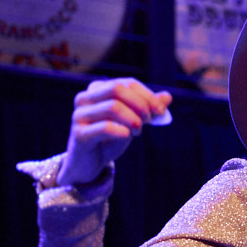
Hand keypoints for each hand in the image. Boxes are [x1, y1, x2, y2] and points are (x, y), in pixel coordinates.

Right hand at [56, 78, 172, 186]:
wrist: (90, 163)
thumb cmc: (112, 137)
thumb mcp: (132, 120)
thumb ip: (148, 108)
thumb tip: (167, 96)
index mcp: (97, 89)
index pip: (127, 84)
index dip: (148, 96)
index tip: (161, 111)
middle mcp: (85, 98)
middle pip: (117, 89)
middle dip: (140, 104)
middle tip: (149, 120)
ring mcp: (79, 115)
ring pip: (113, 107)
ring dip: (133, 119)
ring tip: (138, 131)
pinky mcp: (79, 134)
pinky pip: (105, 127)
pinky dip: (123, 132)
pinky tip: (127, 136)